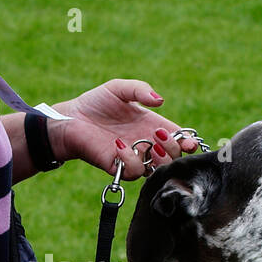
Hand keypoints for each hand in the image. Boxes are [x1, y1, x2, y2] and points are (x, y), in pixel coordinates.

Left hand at [47, 78, 200, 178]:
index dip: (188, 143)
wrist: (71, 118)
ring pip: (159, 169)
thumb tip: (160, 101)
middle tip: (160, 134)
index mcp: (151, 126)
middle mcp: (146, 144)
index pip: (178, 139)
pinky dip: (132, 160)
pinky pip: (135, 172)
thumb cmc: (95, 103)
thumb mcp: (119, 89)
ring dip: (161, 158)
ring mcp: (133, 158)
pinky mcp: (118, 167)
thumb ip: (140, 90)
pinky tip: (120, 145)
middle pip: (174, 157)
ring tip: (151, 141)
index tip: (190, 141)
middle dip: (175, 149)